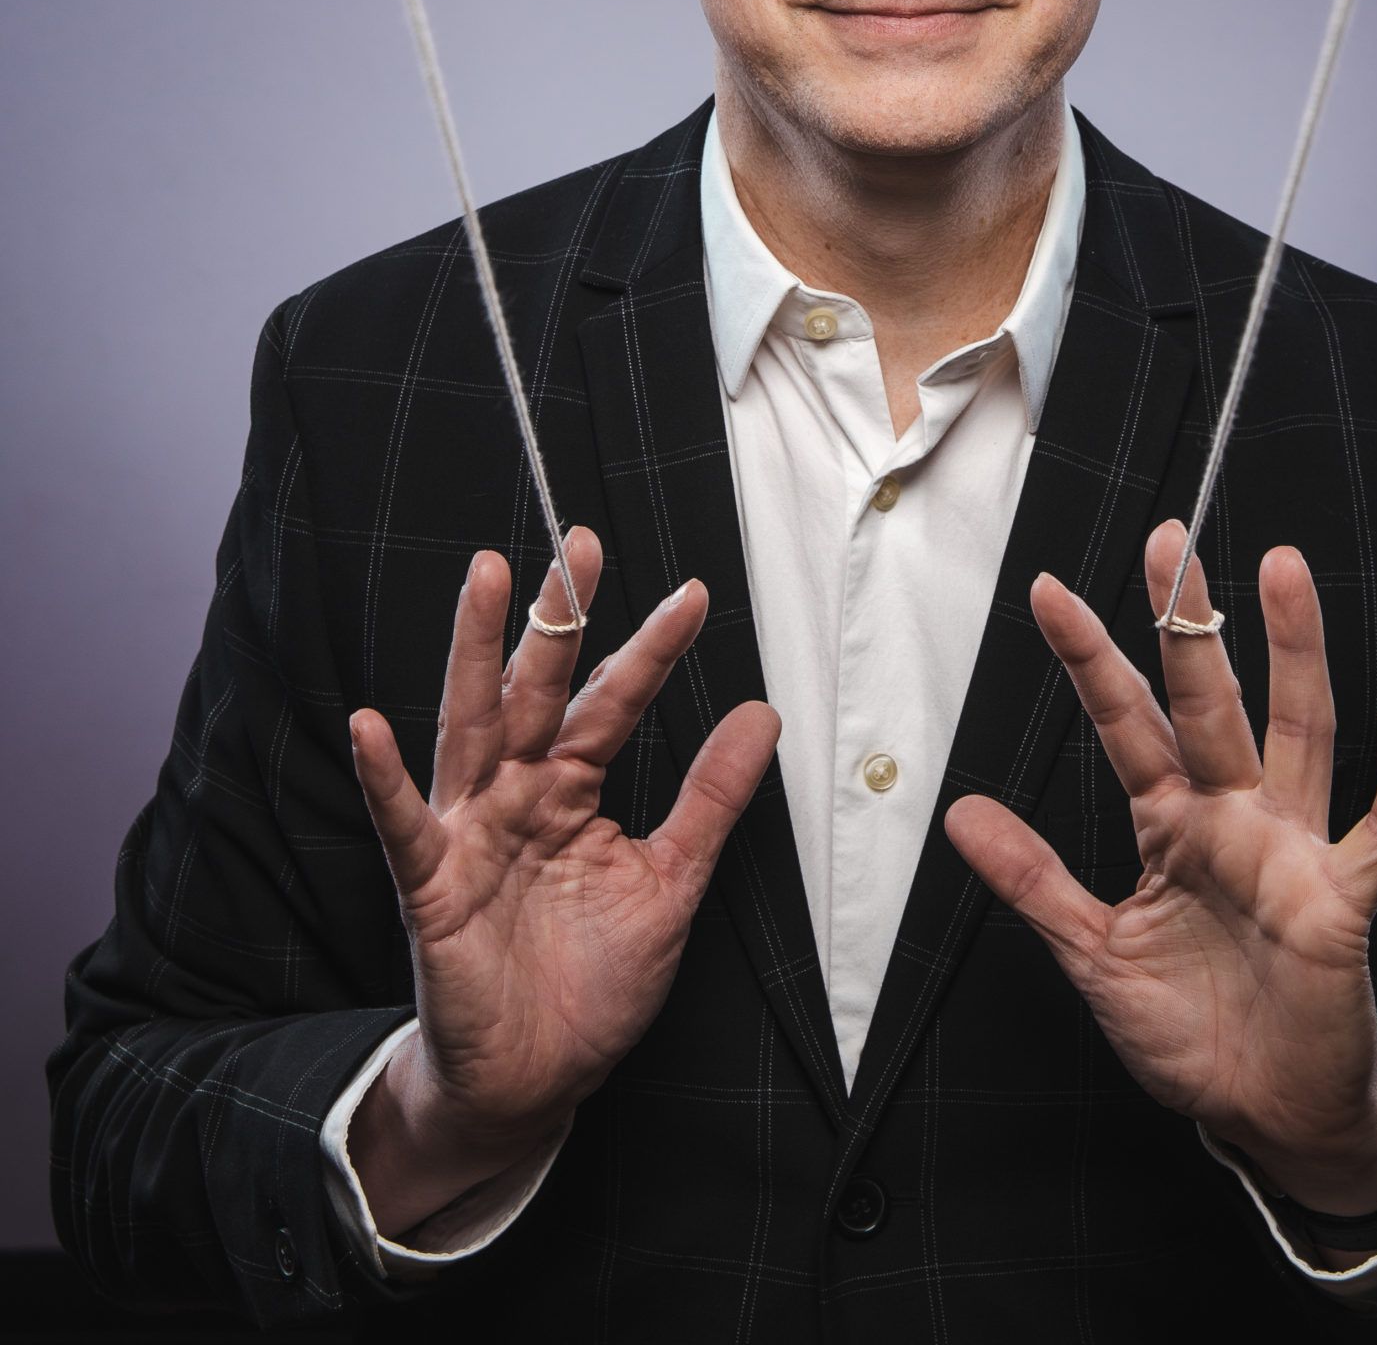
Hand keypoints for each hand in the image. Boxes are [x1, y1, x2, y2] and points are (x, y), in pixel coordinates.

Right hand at [347, 531, 778, 1231]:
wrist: (537, 1081)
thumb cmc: (592, 984)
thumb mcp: (670, 884)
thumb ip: (709, 800)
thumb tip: (760, 713)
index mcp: (571, 788)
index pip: (614, 701)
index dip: (652, 651)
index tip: (694, 597)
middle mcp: (518, 793)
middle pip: (539, 687)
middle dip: (560, 614)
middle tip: (582, 543)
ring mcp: (469, 832)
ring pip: (473, 724)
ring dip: (475, 651)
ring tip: (487, 578)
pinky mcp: (430, 887)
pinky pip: (403, 824)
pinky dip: (384, 777)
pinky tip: (369, 726)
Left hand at [944, 520, 1376, 1214]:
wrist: (1267, 1118)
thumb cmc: (1192, 1030)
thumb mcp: (1095, 955)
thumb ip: (1034, 881)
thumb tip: (957, 811)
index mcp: (1172, 823)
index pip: (1125, 723)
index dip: (1088, 661)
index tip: (1048, 592)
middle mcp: (1233, 817)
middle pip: (1210, 701)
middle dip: (1188, 623)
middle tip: (1169, 540)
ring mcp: (1293, 850)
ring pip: (1299, 731)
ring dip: (1295, 653)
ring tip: (1284, 570)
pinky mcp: (1344, 901)